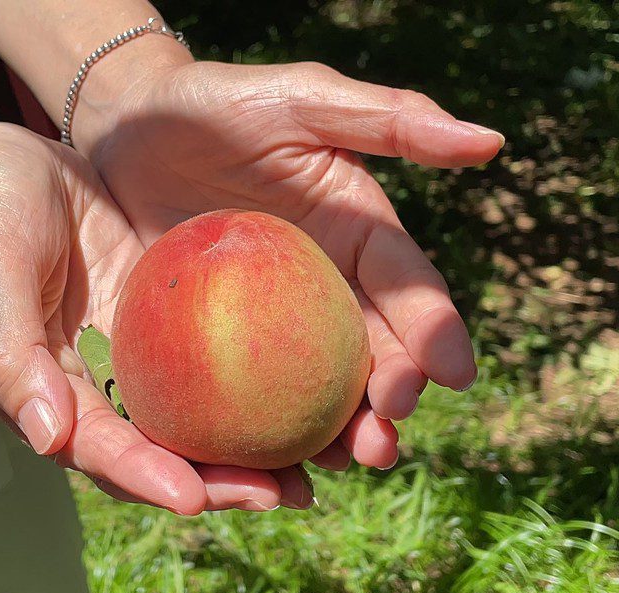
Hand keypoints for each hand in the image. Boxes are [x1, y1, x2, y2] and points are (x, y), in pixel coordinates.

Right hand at [0, 124, 310, 512]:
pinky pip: (211, 362)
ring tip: (311, 469)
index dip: (144, 476)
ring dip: (247, 449)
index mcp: (40, 394)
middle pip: (158, 452)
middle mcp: (92, 390)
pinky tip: (308, 389)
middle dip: (216, 483)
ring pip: (193, 418)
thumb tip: (47, 439)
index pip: (96, 448)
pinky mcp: (164, 323)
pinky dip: (254, 385)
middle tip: (282, 495)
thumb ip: (8, 351)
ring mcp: (132, 359)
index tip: (194, 499)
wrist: (3, 164)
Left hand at [81, 60, 503, 470]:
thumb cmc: (216, 103)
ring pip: (314, 386)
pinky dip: (259, 430)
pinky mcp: (214, 342)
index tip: (453, 374)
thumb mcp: (303, 99)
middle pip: (370, 354)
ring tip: (339, 467)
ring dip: (334, 432)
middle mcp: (324, 287)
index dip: (434, 332)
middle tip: (384, 442)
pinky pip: (243, 393)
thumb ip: (389, 120)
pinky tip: (264, 466)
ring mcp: (269, 322)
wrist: (126, 125)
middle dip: (388, 402)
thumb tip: (493, 142)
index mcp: (358, 236)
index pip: (408, 289)